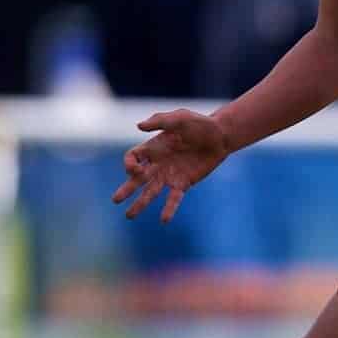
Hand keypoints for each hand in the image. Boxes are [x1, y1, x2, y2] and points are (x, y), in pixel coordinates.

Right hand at [111, 109, 227, 222]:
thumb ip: (161, 121)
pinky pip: (173, 198)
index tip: (136, 169)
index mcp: (153, 147)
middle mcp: (158, 164)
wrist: (221, 136)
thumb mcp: (180, 117)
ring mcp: (169, 175)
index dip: (129, 164)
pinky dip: (169, 208)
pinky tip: (164, 220)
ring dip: (140, 204)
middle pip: (137, 179)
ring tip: (129, 216)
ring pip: (150, 192)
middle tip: (116, 200)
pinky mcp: (183, 183)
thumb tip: (138, 126)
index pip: (132, 158)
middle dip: (126, 189)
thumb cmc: (200, 124)